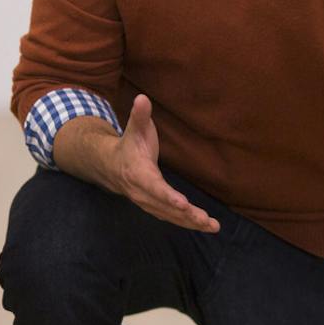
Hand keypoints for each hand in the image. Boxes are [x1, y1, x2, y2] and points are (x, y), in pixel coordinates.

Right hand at [108, 94, 219, 233]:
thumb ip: (140, 116)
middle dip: (186, 215)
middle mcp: (141, 192)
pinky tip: (205, 226)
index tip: (183, 204)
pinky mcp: (154, 207)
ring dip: (191, 223)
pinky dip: (188, 223)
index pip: (154, 187)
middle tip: (205, 220)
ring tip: (212, 226)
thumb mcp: (135, 129)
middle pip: (165, 207)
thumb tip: (142, 98)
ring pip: (170, 216)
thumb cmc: (129, 145)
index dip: (168, 196)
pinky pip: (171, 218)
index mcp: (138, 174)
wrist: (110, 166)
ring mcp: (147, 203)